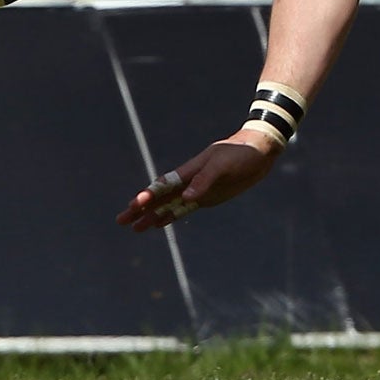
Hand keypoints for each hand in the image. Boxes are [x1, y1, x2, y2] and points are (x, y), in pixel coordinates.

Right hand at [116, 132, 280, 232]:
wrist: (259, 152)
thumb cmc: (240, 154)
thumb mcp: (223, 164)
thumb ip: (205, 180)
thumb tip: (187, 198)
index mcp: (190, 170)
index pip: (164, 185)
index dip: (150, 195)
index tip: (136, 204)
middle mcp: (189, 181)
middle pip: (159, 197)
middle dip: (140, 208)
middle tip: (121, 220)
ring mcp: (196, 190)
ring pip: (168, 205)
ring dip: (151, 216)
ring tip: (134, 228)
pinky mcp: (206, 198)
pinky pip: (183, 209)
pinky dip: (170, 216)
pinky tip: (158, 224)